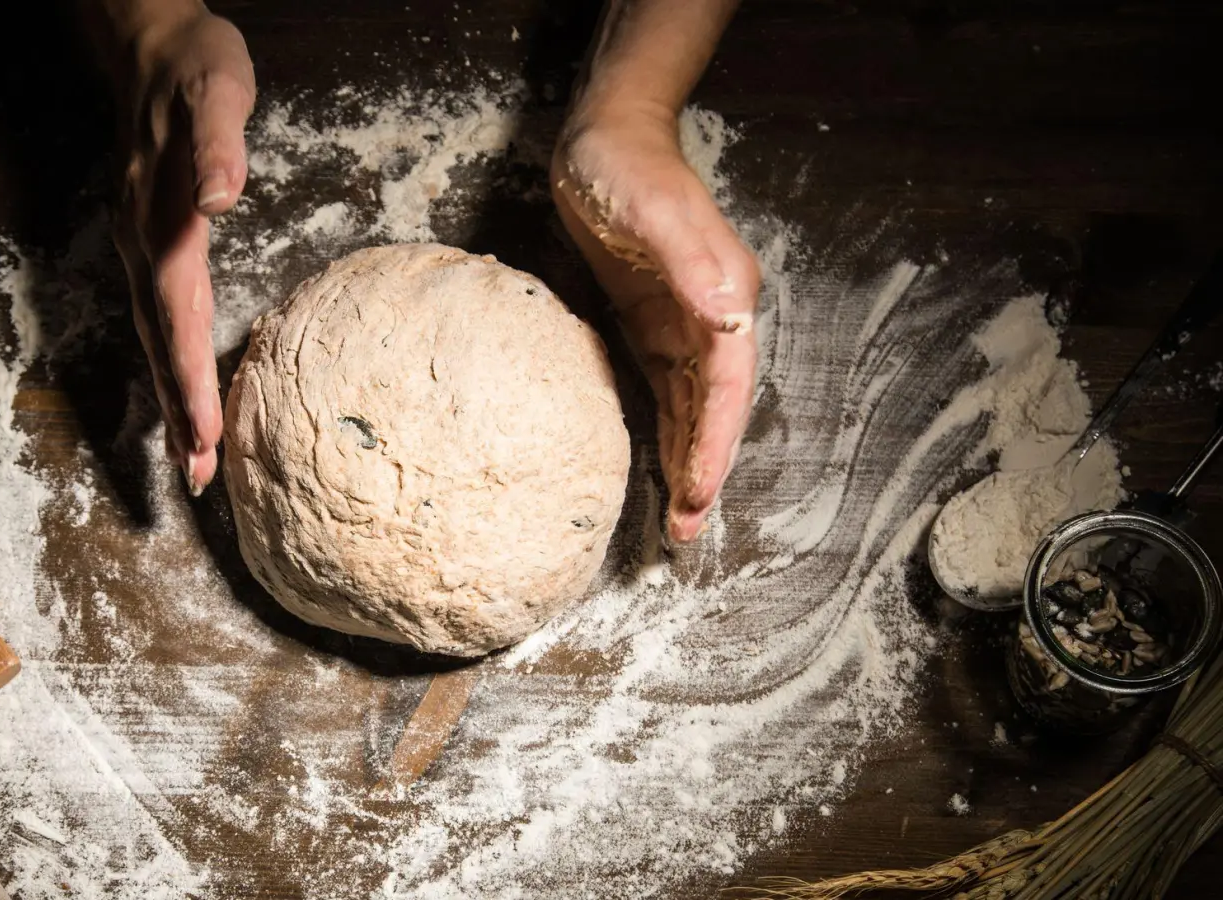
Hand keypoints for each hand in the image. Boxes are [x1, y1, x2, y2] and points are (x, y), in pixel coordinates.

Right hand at [110, 6, 253, 494]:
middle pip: (159, 339)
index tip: (204, 431)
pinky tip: (184, 390)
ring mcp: (138, 245)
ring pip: (154, 334)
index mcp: (162, 218)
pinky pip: (158, 315)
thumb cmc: (194, 68)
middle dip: (178, 409)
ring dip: (171, 397)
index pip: (177, 311)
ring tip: (189, 457)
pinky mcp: (146, 243)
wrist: (149, 45)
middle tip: (194, 476)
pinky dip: (171, 361)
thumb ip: (216, 146)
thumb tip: (218, 199)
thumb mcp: (216, 89)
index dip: (190, 374)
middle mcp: (142, 242)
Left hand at [552, 107, 758, 541]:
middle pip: (714, 409)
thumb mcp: (653, 210)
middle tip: (688, 532)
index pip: (726, 386)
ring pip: (692, 408)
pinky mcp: (652, 323)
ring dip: (686, 461)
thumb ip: (689, 260)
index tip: (699, 491)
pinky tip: (655, 465)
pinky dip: (664, 430)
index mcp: (723, 295)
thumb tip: (726, 315)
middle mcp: (712, 316)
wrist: (604, 138)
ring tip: (678, 520)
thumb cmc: (627, 167)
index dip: (715, 442)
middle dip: (704, 470)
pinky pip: (664, 390)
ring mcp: (684, 322)